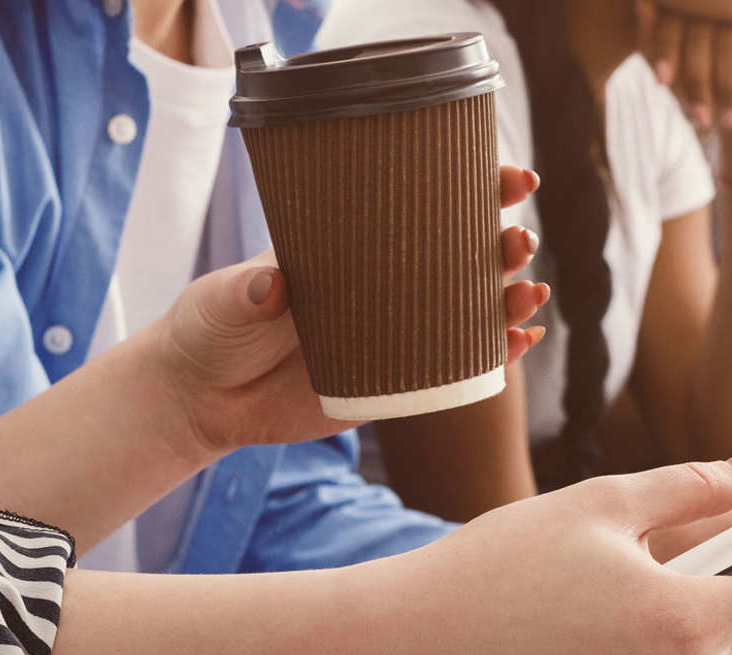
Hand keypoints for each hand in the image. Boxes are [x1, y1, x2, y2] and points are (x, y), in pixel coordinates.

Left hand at [149, 166, 545, 454]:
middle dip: (504, 246)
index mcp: (353, 247)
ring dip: (510, 300)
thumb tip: (274, 286)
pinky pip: (458, 369)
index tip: (512, 180)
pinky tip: (522, 343)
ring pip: (471, 312)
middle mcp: (385, 285)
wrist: (201, 397)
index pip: (424, 208)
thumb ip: (245, 291)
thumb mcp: (221, 300)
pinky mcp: (396, 385)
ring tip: (530, 294)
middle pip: (464, 257)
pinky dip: (497, 356)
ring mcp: (396, 335)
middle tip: (518, 241)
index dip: (477, 190)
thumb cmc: (210, 329)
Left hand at [637, 0, 731, 131]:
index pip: (671, 12)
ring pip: (730, 33)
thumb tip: (641, 3)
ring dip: (726, 82)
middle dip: (697, 75)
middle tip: (700, 116)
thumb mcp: (677, 75)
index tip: (662, 82)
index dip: (664, 45)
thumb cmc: (711, 94)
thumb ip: (653, 39)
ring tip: (728, 117)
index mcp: (695, 1)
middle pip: (700, 24)